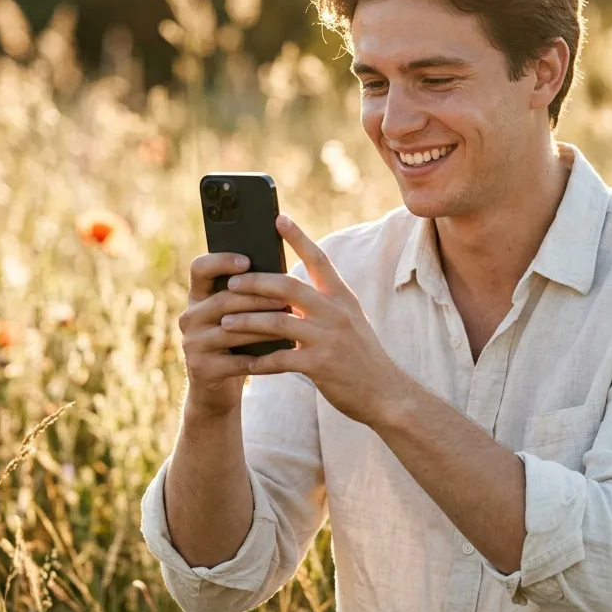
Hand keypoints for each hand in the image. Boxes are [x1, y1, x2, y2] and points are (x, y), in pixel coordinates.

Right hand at [177, 252, 291, 419]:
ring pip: (231, 330)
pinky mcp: (202, 369)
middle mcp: (189, 317)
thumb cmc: (235, 343)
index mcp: (197, 297)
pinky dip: (263, 358)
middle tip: (286, 298)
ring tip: (289, 324)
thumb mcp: (234, 316)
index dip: (220, 261)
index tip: (247, 261)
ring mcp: (192, 344)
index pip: (199, 268)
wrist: (216, 389)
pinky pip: (237, 361)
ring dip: (263, 327)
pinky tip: (284, 354)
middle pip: (222, 300)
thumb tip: (280, 275)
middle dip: (256, 298)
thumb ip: (245, 296)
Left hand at [220, 215, 412, 426]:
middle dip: (255, 283)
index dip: (298, 237)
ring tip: (225, 323)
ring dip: (247, 322)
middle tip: (231, 283)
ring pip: (278, 322)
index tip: (278, 218)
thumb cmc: (360, 355)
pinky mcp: (320, 366)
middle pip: (288, 286)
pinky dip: (260, 361)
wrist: (385, 392)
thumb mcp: (348, 321)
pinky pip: (280, 359)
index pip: (319, 259)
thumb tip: (285, 289)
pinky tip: (246, 363)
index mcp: (342, 297)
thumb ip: (322, 304)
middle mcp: (336, 312)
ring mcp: (328, 338)